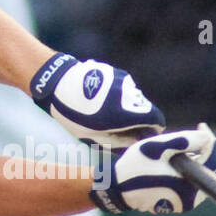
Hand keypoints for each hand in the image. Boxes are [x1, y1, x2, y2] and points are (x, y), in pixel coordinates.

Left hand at [30, 52, 164, 148]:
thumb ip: (120, 141)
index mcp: (127, 112)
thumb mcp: (95, 136)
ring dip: (129, 107)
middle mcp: (130, 95)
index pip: (157, 120)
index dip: (152, 130)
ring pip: (136, 98)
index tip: (141, 135)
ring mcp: (124, 81)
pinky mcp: (117, 72)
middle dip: (140, 120)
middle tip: (122, 128)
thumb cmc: (74, 116)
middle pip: (147, 109)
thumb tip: (136, 143)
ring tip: (108, 112)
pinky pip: (126, 88)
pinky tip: (103, 100)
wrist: (58, 84)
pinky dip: (120, 96)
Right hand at [91, 124, 215, 214]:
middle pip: (206, 170)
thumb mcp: (159, 147)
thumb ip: (186, 140)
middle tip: (189, 138)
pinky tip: (173, 162)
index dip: (208, 140)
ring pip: (197, 178)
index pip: (210, 159)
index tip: (200, 125)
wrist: (116, 187)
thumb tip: (208, 137)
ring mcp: (182, 205)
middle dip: (201, 152)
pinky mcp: (175, 205)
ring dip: (193, 162)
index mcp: (188, 187)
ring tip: (179, 149)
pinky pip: (187, 185)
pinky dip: (184, 172)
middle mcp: (189, 201)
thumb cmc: (136, 166)